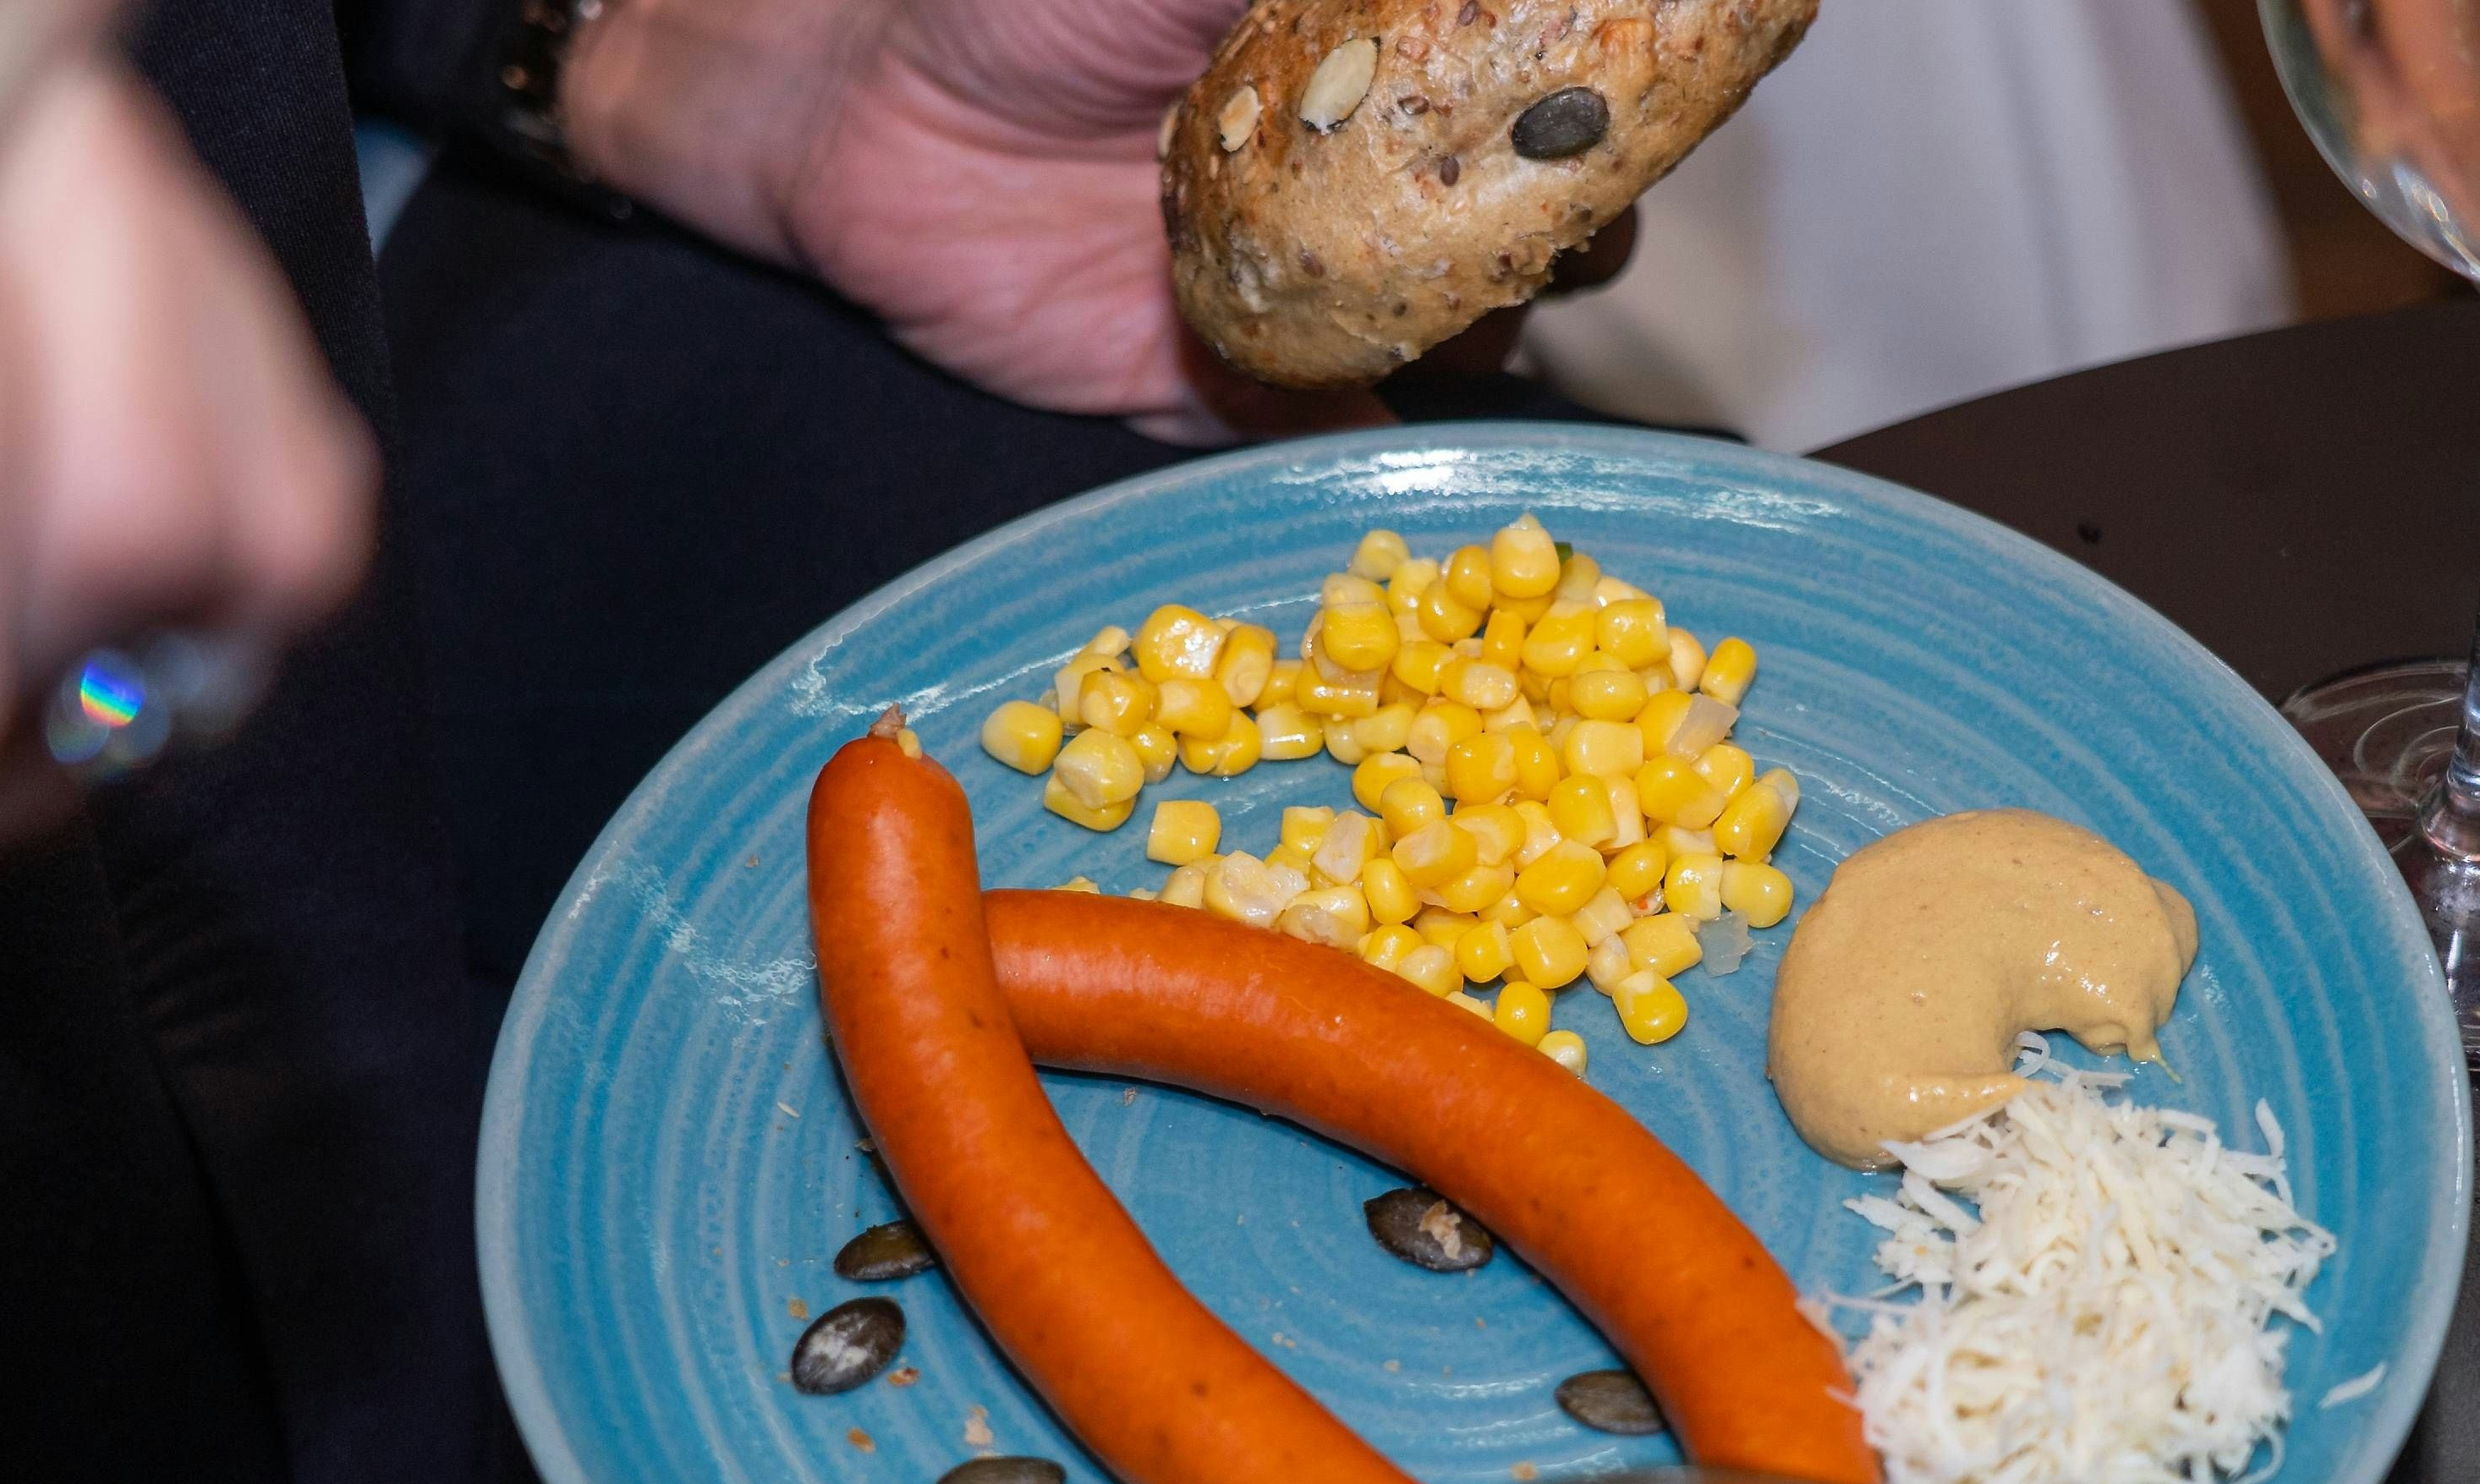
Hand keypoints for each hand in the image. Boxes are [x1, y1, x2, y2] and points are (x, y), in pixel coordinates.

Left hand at [562, 0, 1627, 439]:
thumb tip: (1463, 1)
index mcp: (1379, 57)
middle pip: (1526, 226)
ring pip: (1444, 335)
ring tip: (1470, 308)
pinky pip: (1325, 433)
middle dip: (1557, 231)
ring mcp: (1302, 286)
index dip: (1602, 114)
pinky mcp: (1221, 386)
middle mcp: (1361, 175)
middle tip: (1547, 218)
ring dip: (1472, 333)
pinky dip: (1367, 443)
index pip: (1542, 96)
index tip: (1628, 117)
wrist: (850, 105)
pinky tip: (1392, 416)